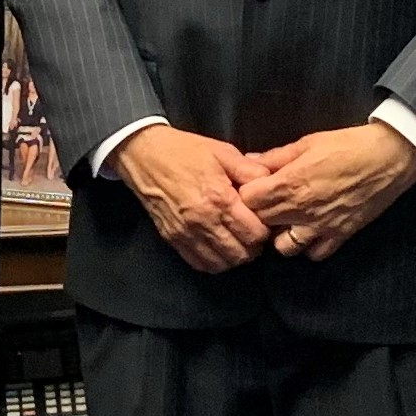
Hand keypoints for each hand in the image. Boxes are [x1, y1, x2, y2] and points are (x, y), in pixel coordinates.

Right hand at [113, 125, 272, 273]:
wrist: (144, 155)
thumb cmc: (185, 151)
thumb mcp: (223, 152)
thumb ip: (251, 171)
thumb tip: (272, 185)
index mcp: (219, 198)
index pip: (254, 233)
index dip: (265, 230)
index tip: (264, 221)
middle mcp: (203, 221)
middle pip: (241, 254)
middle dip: (253, 247)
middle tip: (253, 233)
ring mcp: (186, 234)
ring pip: (222, 264)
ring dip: (234, 256)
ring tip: (237, 241)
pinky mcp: (173, 239)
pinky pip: (200, 264)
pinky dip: (214, 261)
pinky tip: (219, 247)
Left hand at [238, 122, 415, 262]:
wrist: (389, 157)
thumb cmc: (348, 145)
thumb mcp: (307, 143)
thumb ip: (276, 157)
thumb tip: (250, 161)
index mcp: (290, 184)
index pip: (248, 201)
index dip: (245, 195)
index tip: (250, 189)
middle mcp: (301, 210)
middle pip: (262, 225)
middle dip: (258, 216)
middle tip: (265, 205)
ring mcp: (321, 227)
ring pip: (284, 248)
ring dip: (279, 236)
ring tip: (285, 222)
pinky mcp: (340, 236)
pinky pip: (314, 254)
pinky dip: (308, 247)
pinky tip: (308, 232)